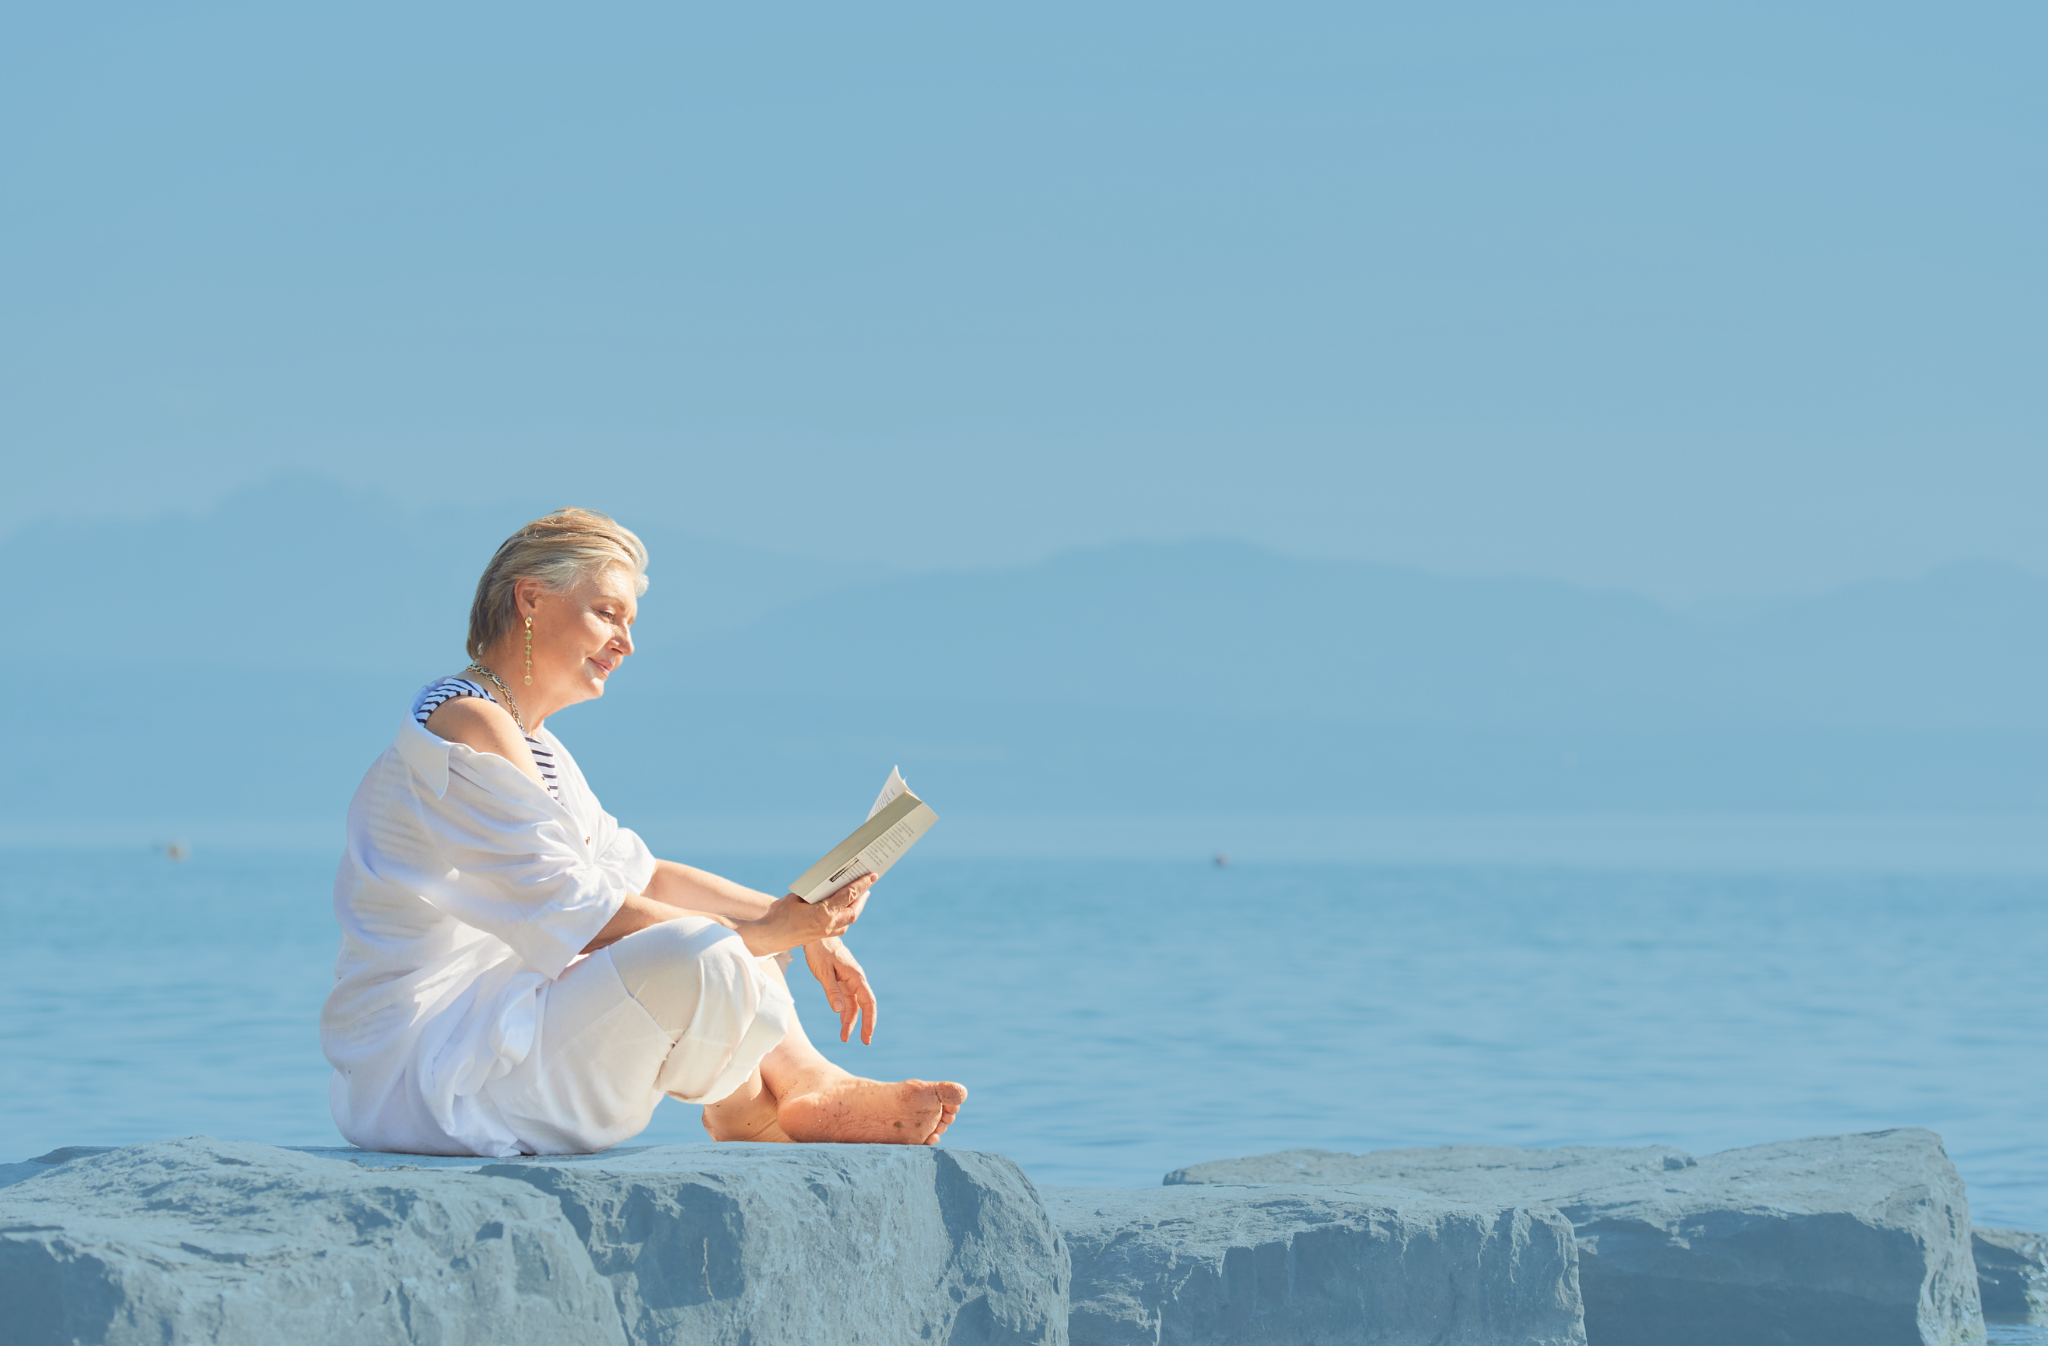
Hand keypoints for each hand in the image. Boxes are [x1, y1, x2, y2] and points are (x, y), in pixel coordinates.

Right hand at [735, 875, 871, 956]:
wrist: (768, 938)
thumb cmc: (779, 915)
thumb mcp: (796, 898)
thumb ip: (812, 894)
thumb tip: (824, 889)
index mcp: (825, 913)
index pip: (849, 895)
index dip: (862, 884)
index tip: (872, 875)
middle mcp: (829, 925)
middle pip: (853, 911)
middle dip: (862, 898)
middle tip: (868, 885)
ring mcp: (825, 933)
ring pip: (848, 921)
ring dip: (854, 909)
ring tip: (858, 897)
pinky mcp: (820, 937)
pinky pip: (839, 927)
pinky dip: (844, 917)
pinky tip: (842, 910)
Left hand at [805, 936, 877, 1043]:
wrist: (816, 936)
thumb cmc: (820, 951)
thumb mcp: (823, 973)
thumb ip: (832, 991)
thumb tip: (839, 1010)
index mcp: (856, 977)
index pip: (868, 1002)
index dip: (870, 1020)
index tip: (867, 1036)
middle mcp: (856, 980)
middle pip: (864, 1006)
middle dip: (864, 1024)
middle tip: (864, 1042)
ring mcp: (849, 980)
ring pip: (854, 1004)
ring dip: (850, 1021)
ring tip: (844, 1037)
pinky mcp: (842, 981)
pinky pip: (847, 999)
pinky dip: (844, 1012)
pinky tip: (841, 1023)